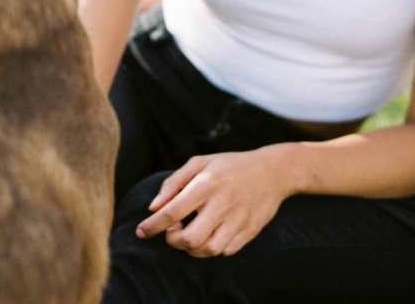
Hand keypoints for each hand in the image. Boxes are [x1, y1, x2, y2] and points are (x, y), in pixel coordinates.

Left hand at [136, 149, 294, 257]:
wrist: (273, 170)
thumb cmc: (229, 166)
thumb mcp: (200, 163)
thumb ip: (173, 183)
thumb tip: (154, 208)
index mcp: (207, 182)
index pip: (172, 212)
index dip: (152, 226)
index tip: (141, 231)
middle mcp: (223, 202)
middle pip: (189, 239)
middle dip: (173, 241)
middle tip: (172, 232)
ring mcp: (239, 218)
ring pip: (208, 250)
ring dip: (192, 249)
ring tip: (190, 235)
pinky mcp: (251, 230)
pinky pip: (226, 251)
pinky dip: (214, 248)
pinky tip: (211, 234)